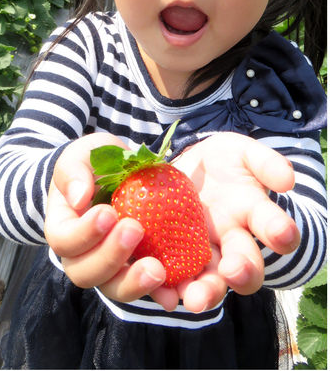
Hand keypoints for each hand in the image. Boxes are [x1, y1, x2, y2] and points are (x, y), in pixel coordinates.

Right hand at [45, 133, 184, 309]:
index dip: (83, 233)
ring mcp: (109, 267)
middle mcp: (80, 254)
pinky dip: (158, 291)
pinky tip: (173, 287)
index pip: (63, 240)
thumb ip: (73, 170)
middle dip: (109, 256)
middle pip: (83, 272)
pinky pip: (143, 289)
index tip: (109, 212)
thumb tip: (78, 198)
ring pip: (112, 288)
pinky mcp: (135, 271)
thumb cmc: (97, 165)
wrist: (121, 176)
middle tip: (135, 229)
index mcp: (63, 226)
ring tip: (157, 268)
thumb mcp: (83, 155)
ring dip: (132, 282)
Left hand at [172, 133, 297, 299]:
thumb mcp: (241, 153)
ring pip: (210, 281)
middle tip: (234, 272)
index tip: (280, 234)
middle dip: (242, 272)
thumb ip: (264, 162)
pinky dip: (167, 290)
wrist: (178, 171)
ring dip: (206, 291)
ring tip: (195, 299)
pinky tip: (164, 295)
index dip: (280, 233)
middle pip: (243, 266)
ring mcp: (199, 251)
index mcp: (252, 216)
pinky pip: (170, 278)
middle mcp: (230, 241)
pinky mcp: (168, 256)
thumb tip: (287, 179)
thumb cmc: (219, 163)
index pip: (274, 230)